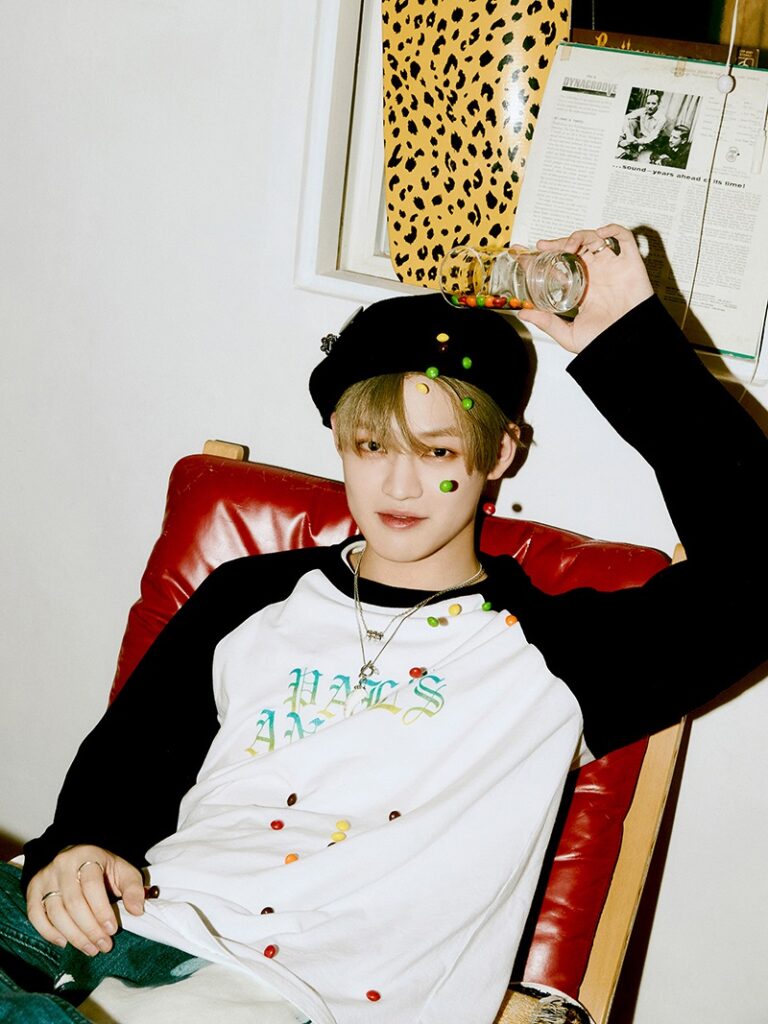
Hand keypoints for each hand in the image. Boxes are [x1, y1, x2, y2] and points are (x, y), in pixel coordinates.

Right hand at [26, 844, 144, 955]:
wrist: (75, 857)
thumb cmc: (102, 868)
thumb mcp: (122, 870)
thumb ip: (133, 888)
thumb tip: (137, 910)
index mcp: (86, 855)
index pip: (92, 886)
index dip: (102, 911)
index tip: (112, 930)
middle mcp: (62, 864)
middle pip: (73, 902)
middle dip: (90, 929)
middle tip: (103, 945)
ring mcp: (45, 877)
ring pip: (55, 912)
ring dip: (73, 936)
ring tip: (90, 949)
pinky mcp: (33, 890)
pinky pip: (36, 916)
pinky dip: (49, 933)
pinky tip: (65, 942)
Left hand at [518, 224, 653, 352]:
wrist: (629, 340)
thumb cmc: (605, 340)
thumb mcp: (569, 333)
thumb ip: (547, 322)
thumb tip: (523, 313)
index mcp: (582, 289)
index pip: (558, 267)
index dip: (542, 258)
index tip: (525, 255)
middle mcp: (595, 274)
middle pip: (573, 248)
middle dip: (556, 243)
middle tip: (543, 247)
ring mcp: (611, 266)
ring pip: (593, 239)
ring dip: (578, 237)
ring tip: (568, 248)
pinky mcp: (629, 261)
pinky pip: (623, 237)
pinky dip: (611, 229)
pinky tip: (598, 235)